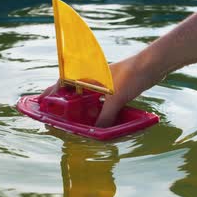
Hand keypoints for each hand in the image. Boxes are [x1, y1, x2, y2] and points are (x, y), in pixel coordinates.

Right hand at [39, 51, 162, 127]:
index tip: (42, 102)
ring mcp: (105, 82)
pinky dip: (97, 107)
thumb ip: (105, 116)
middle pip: (74, 90)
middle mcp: (94, 77)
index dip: (52, 92)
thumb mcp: (116, 99)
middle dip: (66, 102)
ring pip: (88, 95)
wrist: (154, 65)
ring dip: (82, 106)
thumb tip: (97, 131)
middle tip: (58, 116)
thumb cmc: (132, 75)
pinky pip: (101, 99)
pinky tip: (99, 118)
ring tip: (76, 120)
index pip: (63, 82)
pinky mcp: (116, 86)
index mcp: (88, 74)